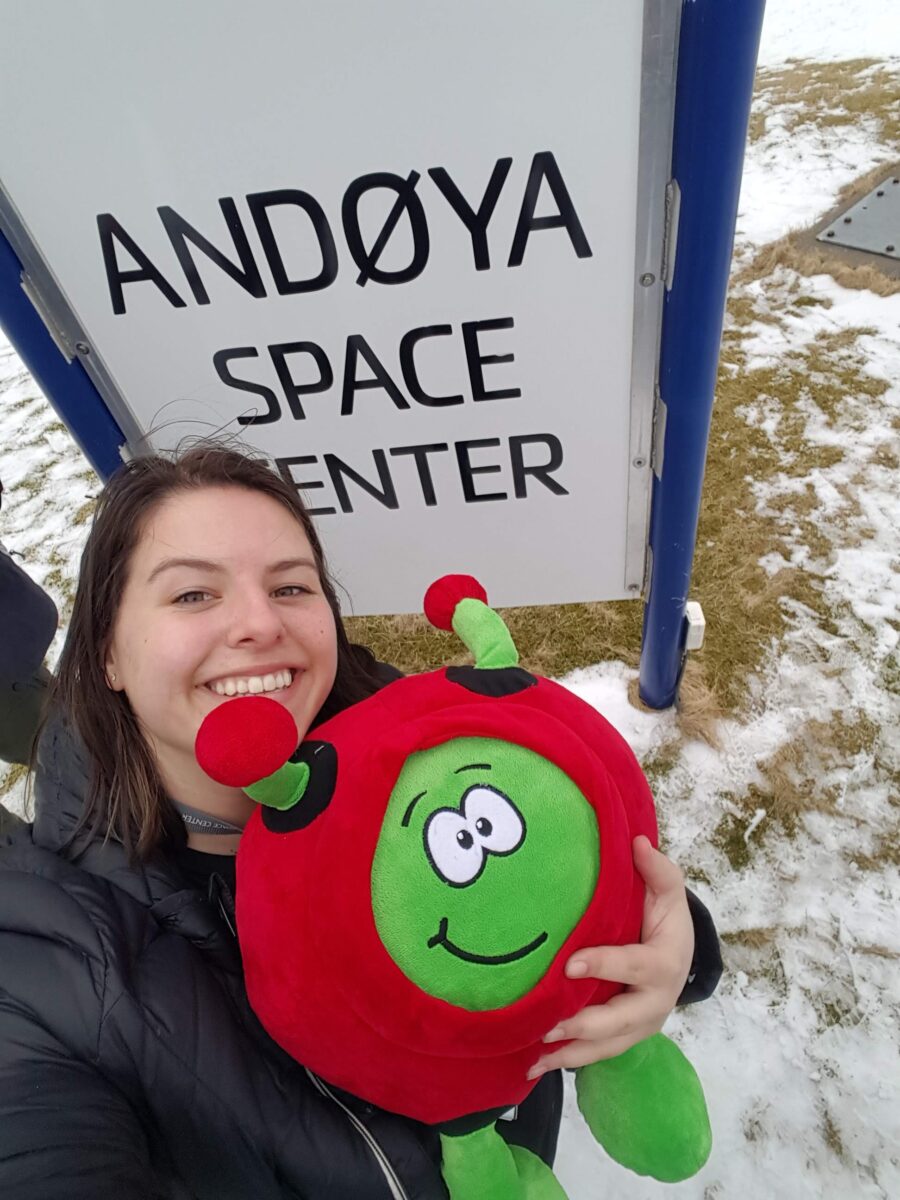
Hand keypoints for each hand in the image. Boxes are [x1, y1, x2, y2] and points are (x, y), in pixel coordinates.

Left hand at [528, 836, 693, 1077]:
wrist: (679, 953)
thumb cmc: (665, 918)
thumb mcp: (667, 892)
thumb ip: (657, 870)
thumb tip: (637, 843)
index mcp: (665, 962)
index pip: (634, 966)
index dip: (604, 965)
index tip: (570, 964)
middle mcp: (656, 1002)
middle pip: (621, 1020)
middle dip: (585, 1025)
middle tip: (548, 1024)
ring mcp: (641, 1025)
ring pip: (607, 1046)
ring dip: (571, 1053)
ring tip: (535, 1058)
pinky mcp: (625, 1037)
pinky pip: (598, 1054)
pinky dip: (569, 1060)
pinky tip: (535, 1066)